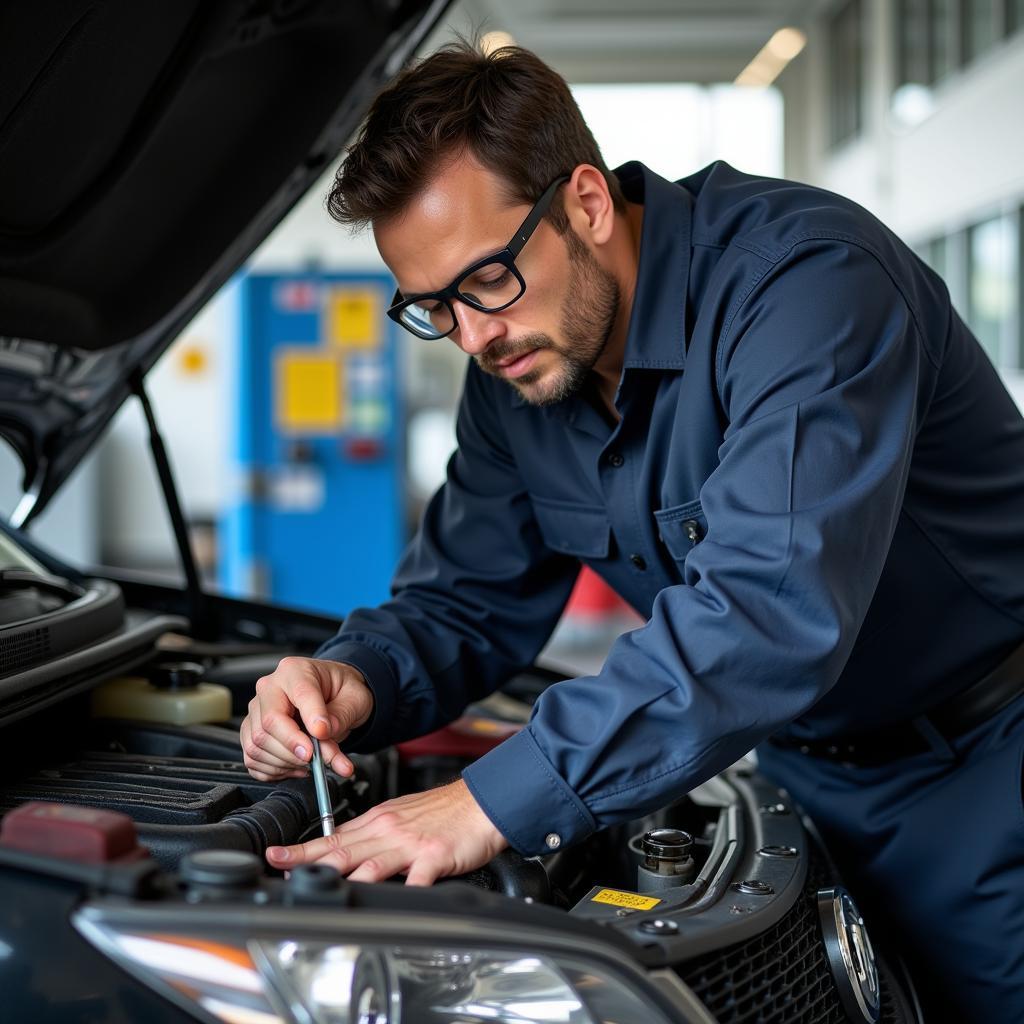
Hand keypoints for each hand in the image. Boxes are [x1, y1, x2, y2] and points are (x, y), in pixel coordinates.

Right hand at [241, 656, 372, 780]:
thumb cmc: (341, 690)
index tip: (323, 735)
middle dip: (293, 748)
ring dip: (285, 762)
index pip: (299, 694)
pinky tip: (295, 766)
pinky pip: (252, 759)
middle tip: (315, 758)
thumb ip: (341, 716)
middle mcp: (270, 688)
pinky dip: (273, 770)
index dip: (310, 719)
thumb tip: (324, 735)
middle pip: (269, 723)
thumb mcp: (355, 698)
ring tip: (310, 763)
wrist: (334, 692)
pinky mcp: (250, 731)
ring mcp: (257, 710)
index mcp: (295, 671)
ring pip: (257, 744)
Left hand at [266, 779, 507, 884]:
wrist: (482, 802)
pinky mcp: (434, 855)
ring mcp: (410, 843)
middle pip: (343, 847)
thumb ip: (372, 832)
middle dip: (309, 860)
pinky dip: (404, 891)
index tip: (277, 856)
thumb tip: (344, 848)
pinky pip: (417, 877)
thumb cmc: (444, 811)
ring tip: (322, 888)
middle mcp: (389, 830)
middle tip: (282, 869)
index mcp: (379, 820)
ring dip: (344, 876)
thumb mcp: (401, 814)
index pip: (333, 835)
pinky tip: (393, 903)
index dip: (304, 848)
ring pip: (371, 862)